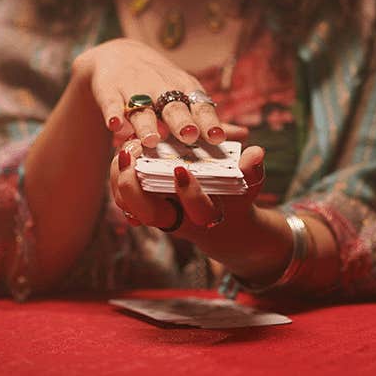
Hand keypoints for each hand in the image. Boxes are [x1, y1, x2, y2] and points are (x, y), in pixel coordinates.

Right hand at [73, 38, 226, 146]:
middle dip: (181, 120)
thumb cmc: (160, 85)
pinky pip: (110, 102)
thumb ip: (208, 119)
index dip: (208, 120)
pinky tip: (115, 125)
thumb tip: (244, 135)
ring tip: (151, 140)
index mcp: (184, 89)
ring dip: (146, 123)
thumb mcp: (185, 96)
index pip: (199, 105)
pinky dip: (112, 113)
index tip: (216, 137)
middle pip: (173, 105)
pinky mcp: (109, 89)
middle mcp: (161, 87)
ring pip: (141, 107)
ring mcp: (134, 88)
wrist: (118, 55)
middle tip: (189, 135)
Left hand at [109, 141, 264, 240]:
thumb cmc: (236, 200)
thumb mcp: (249, 185)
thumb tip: (255, 152)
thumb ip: (252, 170)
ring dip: (122, 180)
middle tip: (132, 156)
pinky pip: (124, 198)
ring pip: (130, 206)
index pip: (197, 211)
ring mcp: (160, 215)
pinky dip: (119, 179)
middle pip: (149, 215)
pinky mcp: (147, 207)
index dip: (190, 193)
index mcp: (206, 215)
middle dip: (135, 189)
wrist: (224, 226)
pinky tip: (123, 155)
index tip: (182, 169)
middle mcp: (179, 219)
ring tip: (125, 150)